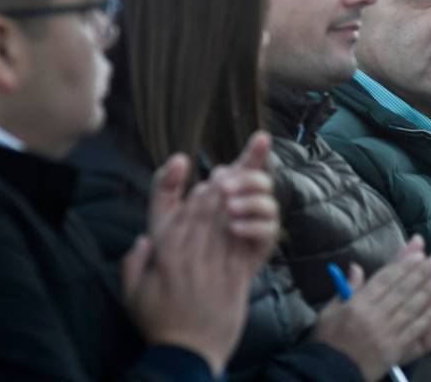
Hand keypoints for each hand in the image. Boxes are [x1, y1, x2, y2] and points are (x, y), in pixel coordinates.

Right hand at [123, 166, 265, 374]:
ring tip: (243, 170)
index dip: (170, 181)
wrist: (187, 355)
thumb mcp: (132, 294)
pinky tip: (255, 204)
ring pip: (225, 215)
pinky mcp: (237, 274)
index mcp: (161, 252)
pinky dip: (250, 219)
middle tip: (228, 163)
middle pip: (202, 205)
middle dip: (217, 180)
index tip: (179, 161)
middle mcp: (187, 251)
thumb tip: (142, 239)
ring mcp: (213, 261)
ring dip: (235, 192)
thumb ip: (134, 262)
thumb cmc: (158, 324)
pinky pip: (245, 239)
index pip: (166, 207)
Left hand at [149, 131, 279, 256]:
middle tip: (224, 187)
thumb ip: (164, 187)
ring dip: (251, 200)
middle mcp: (246, 204)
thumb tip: (181, 158)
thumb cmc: (171, 254)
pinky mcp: (262, 246)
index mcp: (226, 193)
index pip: (245, 165)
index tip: (261, 138)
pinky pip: (269, 229)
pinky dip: (254, 225)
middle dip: (246, 178)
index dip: (255, 151)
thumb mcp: (162, 218)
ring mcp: (256, 224)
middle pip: (260, 179)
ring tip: (229, 208)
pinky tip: (234, 229)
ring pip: (268, 201)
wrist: (183, 292)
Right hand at [312, 237, 430, 380]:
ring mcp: (385, 332)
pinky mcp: (394, 349)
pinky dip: (428, 317)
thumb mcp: (329, 311)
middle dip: (422, 273)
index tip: (419, 254)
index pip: (384, 280)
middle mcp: (373, 315)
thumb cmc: (327, 341)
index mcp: (357, 304)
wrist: (329, 374)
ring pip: (411, 307)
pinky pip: (414, 329)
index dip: (403, 266)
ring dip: (429, 290)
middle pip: (402, 290)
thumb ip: (347, 289)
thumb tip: (356, 267)